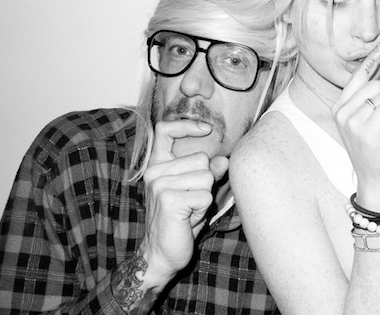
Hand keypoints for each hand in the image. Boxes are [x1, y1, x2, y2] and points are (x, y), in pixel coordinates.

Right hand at [140, 119, 228, 275]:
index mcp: (157, 166)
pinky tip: (189, 219)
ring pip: (206, 176)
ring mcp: (160, 184)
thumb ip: (208, 174)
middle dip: (206, 181)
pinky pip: (205, 195)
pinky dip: (204, 209)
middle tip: (192, 202)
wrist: (162, 254)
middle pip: (201, 159)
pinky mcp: (169, 199)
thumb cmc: (180, 222)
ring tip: (190, 211)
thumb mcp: (195, 193)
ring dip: (205, 197)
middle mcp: (155, 172)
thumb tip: (224, 160)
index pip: (164, 130)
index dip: (186, 125)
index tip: (206, 130)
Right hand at [332, 43, 379, 211]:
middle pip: (376, 85)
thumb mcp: (374, 119)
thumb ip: (378, 99)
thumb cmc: (377, 148)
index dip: (372, 61)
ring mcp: (353, 121)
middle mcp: (342, 112)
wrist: (375, 179)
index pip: (358, 78)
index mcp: (340, 107)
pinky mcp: (367, 130)